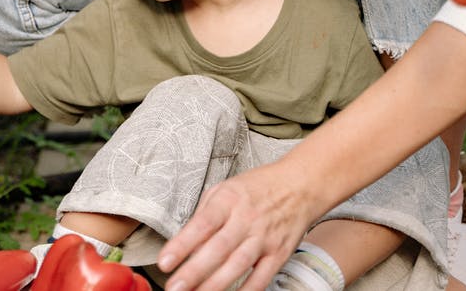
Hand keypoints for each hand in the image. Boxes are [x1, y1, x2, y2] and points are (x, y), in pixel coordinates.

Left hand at [157, 162, 313, 290]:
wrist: (301, 185)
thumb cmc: (259, 187)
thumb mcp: (225, 188)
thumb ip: (204, 214)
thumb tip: (185, 243)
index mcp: (229, 200)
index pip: (202, 224)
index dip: (182, 245)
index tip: (164, 262)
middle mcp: (246, 219)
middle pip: (218, 249)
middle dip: (193, 272)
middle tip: (174, 288)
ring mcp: (264, 238)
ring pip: (237, 265)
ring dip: (215, 285)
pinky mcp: (279, 253)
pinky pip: (261, 278)